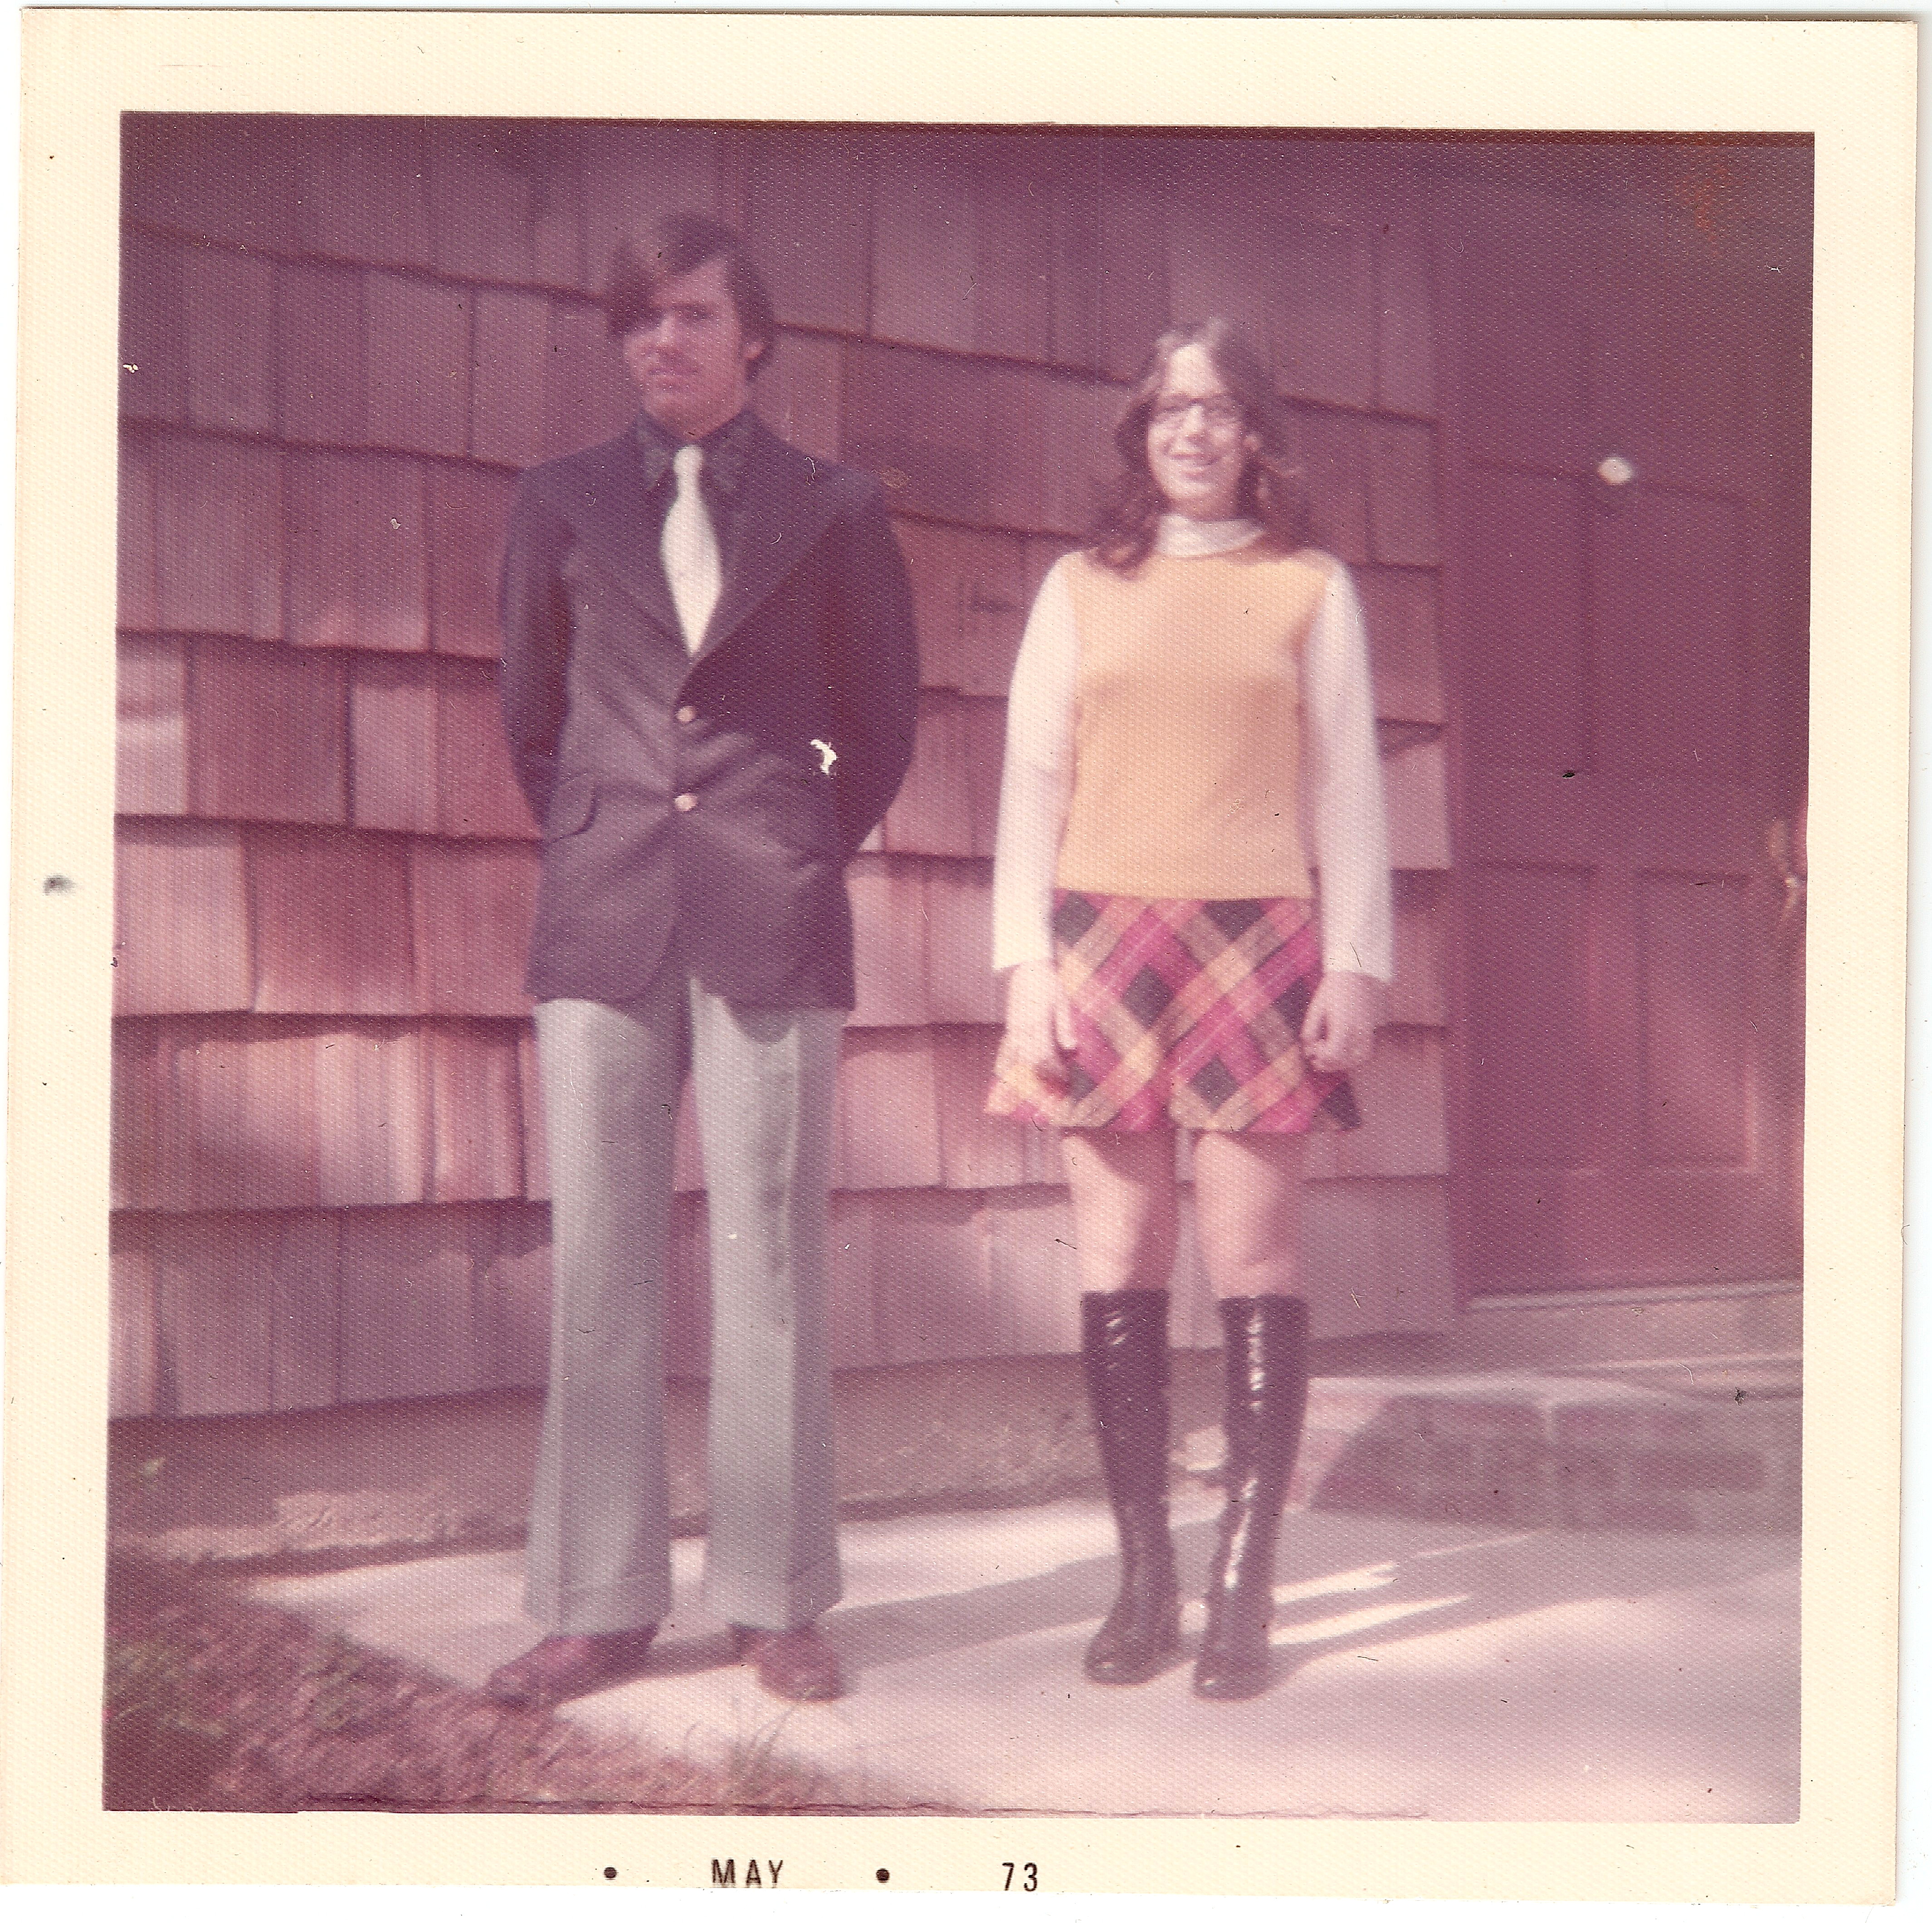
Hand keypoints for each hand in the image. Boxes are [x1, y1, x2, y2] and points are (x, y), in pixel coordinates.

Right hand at [1000, 959, 1076, 1086]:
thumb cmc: (1049, 984)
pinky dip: (1008, 1062)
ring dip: (1030, 1071)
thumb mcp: (1062, 1003)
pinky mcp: (1010, 1027)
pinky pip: (1006, 1050)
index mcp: (1038, 1023)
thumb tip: (1072, 1048)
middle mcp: (1023, 1029)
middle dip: (1045, 1074)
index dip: (1055, 1070)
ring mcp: (1014, 1029)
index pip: (1045, 1056)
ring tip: (1041, 1078)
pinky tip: (1009, 1072)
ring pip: (1019, 1058)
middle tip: (1057, 1081)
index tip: (1065, 1077)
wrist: (1029, 969)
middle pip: (1032, 1061)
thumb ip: (1065, 1027)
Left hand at [1301, 970, 1385, 1075]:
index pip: (1334, 1054)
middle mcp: (1359, 1031)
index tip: (1313, 1048)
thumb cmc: (1333, 988)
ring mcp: (1368, 1031)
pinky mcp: (1372, 1029)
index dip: (1321, 1057)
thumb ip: (1310, 1030)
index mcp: (1343, 1024)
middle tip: (1316, 1057)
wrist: (1357, 972)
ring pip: (1358, 1059)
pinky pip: (1365, 1051)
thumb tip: (1308, 1050)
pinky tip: (1342, 1050)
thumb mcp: (1316, 1007)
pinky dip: (1353, 1057)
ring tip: (1328, 1056)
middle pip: (1345, 1060)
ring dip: (1342, 1063)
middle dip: (1329, 1063)